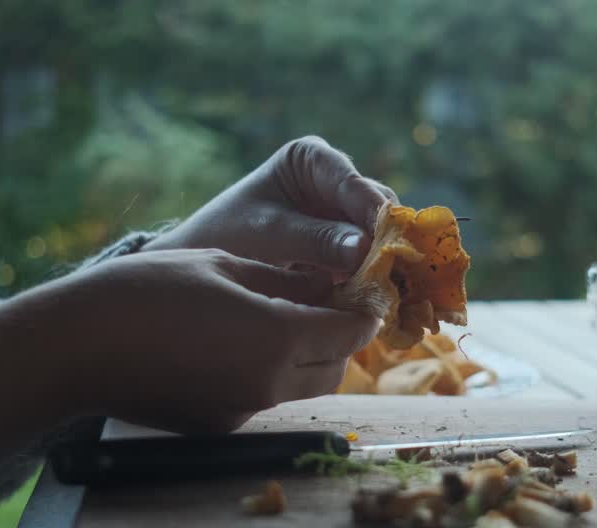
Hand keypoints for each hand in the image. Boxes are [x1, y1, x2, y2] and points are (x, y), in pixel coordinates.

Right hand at [61, 248, 378, 431]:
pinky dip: (268, 376)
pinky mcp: (217, 426)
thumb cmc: (143, 292)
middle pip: (334, 368)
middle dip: (339, 339)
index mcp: (277, 338)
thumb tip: (324, 285)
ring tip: (281, 322)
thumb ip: (283, 281)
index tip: (364, 295)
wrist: (75, 348)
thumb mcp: (222, 266)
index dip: (362, 313)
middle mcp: (268, 385)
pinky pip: (263, 400)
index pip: (348, 332)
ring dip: (306, 360)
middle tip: (327, 306)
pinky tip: (235, 346)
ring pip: (301, 388)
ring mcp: (242, 412)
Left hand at [146, 136, 397, 272]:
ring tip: (387, 293)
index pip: (354, 184)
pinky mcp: (347, 246)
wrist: (204, 266)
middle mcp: (335, 179)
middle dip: (385, 242)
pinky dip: (374, 278)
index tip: (388, 245)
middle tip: (393, 277)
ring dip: (384, 263)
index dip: (374, 215)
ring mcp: (344, 213)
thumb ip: (316, 240)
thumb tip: (365, 249)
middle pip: (377, 208)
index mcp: (312, 158)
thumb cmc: (227, 237)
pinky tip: (378, 300)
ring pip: (381, 235)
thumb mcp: (270, 236)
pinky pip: (371, 259)